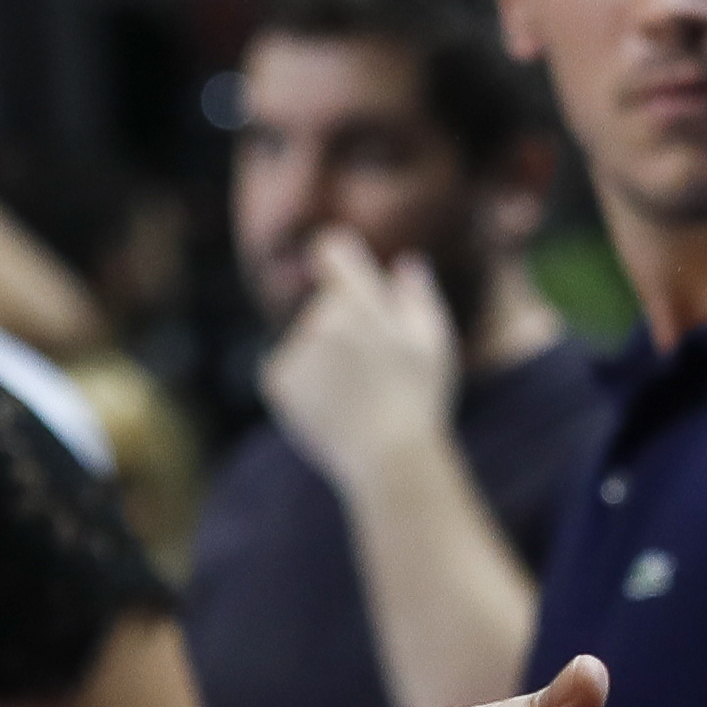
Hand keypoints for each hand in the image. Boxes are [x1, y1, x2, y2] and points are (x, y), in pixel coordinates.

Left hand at [264, 229, 462, 496]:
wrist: (388, 457)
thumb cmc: (418, 398)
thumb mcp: (431, 341)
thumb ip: (416, 295)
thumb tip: (405, 263)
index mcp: (357, 300)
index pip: (330, 249)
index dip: (334, 253)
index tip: (335, 258)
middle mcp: (319, 318)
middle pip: (323, 306)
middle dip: (342, 325)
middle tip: (372, 367)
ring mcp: (294, 350)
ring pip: (307, 341)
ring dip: (325, 358)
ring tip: (355, 394)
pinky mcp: (275, 380)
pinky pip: (287, 370)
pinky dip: (304, 386)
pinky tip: (333, 407)